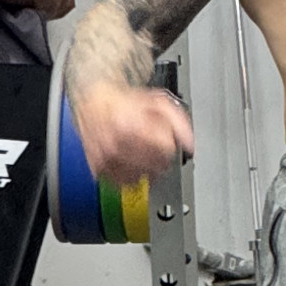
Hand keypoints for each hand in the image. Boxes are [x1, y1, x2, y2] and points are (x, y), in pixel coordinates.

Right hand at [71, 80, 194, 185]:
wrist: (95, 102)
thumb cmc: (127, 103)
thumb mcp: (159, 102)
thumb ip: (180, 122)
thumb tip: (189, 146)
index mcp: (131, 125)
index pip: (165, 149)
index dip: (169, 145)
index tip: (166, 140)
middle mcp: (116, 143)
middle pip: (155, 166)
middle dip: (161, 158)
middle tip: (155, 147)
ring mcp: (105, 158)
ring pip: (141, 178)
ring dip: (148, 169)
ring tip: (143, 153)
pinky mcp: (98, 168)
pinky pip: (124, 183)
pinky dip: (132, 176)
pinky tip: (132, 162)